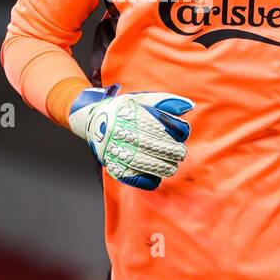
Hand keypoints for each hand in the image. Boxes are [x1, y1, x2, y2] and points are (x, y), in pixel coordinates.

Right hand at [68, 84, 194, 189]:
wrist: (91, 120)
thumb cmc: (121, 109)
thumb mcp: (140, 99)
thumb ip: (164, 102)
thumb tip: (188, 106)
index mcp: (126, 112)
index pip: (153, 123)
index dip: (171, 130)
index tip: (183, 134)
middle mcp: (117, 130)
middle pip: (148, 144)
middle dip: (169, 151)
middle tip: (180, 154)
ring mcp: (111, 148)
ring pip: (139, 161)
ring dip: (160, 167)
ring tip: (171, 167)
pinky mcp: (109, 162)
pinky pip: (127, 175)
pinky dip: (144, 179)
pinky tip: (156, 179)